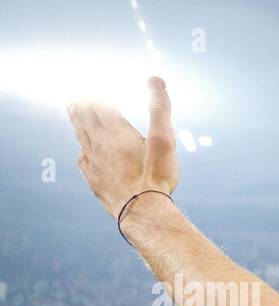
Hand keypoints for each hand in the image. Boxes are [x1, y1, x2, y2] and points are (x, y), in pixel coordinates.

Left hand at [68, 76, 177, 219]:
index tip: (90, 81)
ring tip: (72, 108)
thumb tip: (155, 79)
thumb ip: (159, 109)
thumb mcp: (164, 140)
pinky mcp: (91, 177)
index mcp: (116, 130)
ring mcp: (92, 159)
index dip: (95, 90)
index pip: (100, 102)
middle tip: (74, 89)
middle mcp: (99, 141)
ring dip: (76, 117)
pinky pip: (82, 156)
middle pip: (84, 114)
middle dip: (81, 100)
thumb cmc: (156, 177)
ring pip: (80, 132)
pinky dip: (81, 145)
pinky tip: (82, 148)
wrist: (141, 212)